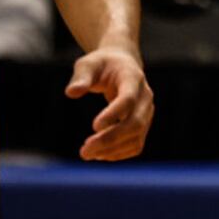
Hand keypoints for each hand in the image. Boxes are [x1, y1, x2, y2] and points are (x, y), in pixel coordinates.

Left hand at [65, 46, 153, 160]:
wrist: (121, 66)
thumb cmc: (101, 65)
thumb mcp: (88, 64)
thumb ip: (81, 77)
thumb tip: (72, 92)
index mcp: (133, 78)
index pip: (129, 99)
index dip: (114, 113)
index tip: (94, 126)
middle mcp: (145, 96)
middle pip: (135, 122)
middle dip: (111, 139)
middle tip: (84, 150)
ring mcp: (146, 112)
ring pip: (137, 137)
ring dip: (112, 149)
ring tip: (87, 153)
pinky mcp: (143, 124)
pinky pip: (136, 144)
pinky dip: (119, 153)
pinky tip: (99, 154)